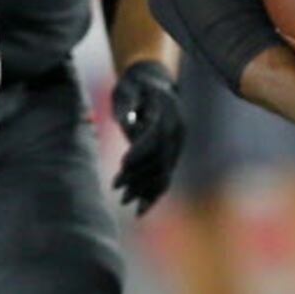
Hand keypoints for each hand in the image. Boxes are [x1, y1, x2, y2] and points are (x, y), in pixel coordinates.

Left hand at [109, 60, 183, 213]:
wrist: (152, 82)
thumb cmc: (134, 85)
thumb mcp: (126, 88)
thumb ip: (125, 104)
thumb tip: (124, 121)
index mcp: (168, 110)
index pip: (157, 136)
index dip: (141, 151)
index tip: (123, 164)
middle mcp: (178, 130)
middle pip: (161, 158)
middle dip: (139, 175)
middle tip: (116, 188)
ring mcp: (178, 144)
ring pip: (164, 172)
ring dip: (144, 189)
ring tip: (124, 201)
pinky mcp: (173, 155)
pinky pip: (165, 177)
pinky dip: (154, 195)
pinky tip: (140, 211)